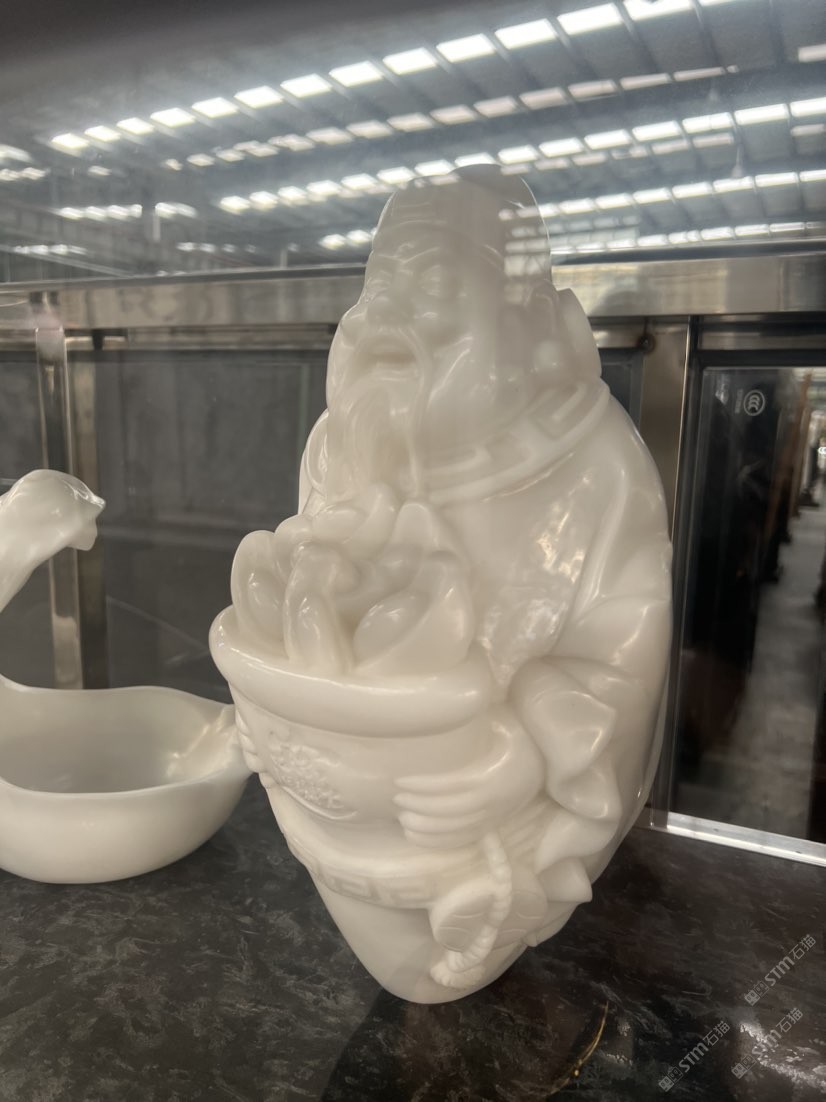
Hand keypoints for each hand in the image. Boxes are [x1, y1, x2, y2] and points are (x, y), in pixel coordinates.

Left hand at [393, 709, 544, 848]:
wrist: (553, 754)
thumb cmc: (523, 731)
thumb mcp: (500, 720)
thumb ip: (470, 722)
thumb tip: (434, 716)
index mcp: (494, 774)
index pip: (453, 785)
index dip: (425, 787)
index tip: (399, 782)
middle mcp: (495, 800)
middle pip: (452, 812)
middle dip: (421, 808)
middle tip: (397, 800)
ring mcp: (497, 814)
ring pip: (458, 830)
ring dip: (428, 829)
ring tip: (403, 820)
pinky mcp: (497, 822)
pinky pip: (467, 838)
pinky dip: (441, 841)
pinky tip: (419, 836)